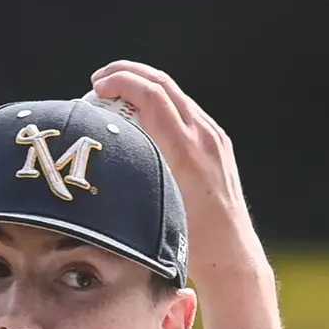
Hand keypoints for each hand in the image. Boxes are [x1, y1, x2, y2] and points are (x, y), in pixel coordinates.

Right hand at [88, 61, 266, 283]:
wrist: (231, 254)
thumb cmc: (190, 242)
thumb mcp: (154, 206)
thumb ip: (133, 173)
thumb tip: (100, 153)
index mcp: (186, 151)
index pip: (152, 96)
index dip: (121, 82)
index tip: (96, 86)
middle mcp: (204, 138)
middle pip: (163, 84)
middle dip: (127, 73)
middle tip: (99, 79)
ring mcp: (214, 138)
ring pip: (175, 94)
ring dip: (143, 85)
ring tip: (115, 93)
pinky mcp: (218, 144)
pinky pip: (186, 110)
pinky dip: (159, 102)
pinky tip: (141, 115)